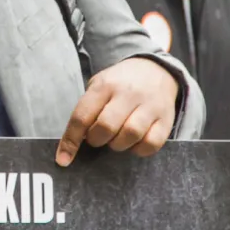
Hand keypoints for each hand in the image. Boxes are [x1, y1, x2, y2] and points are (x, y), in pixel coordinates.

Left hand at [57, 57, 179, 165]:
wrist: (155, 69)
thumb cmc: (119, 84)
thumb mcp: (99, 86)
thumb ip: (87, 111)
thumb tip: (72, 144)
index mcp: (105, 85)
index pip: (82, 116)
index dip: (70, 141)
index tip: (63, 159)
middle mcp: (128, 93)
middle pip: (106, 127)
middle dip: (97, 140)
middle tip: (98, 138)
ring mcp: (149, 105)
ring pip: (130, 134)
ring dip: (118, 145)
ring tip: (116, 138)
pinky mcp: (166, 119)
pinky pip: (151, 143)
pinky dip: (139, 149)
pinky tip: (134, 143)